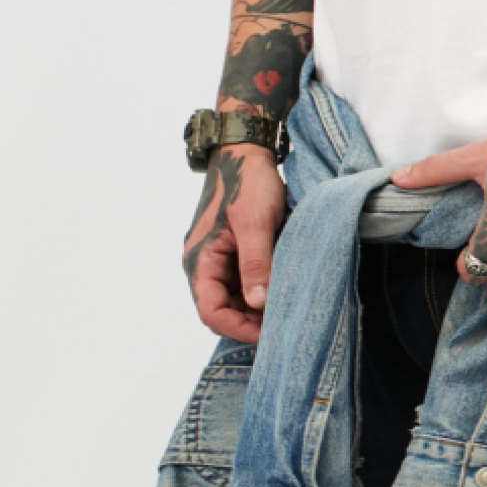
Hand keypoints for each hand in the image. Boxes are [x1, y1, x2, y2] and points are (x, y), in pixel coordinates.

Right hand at [182, 143, 287, 344]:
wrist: (246, 152)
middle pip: (221, 311)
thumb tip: (257, 303)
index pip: (211, 312)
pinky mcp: (233, 254)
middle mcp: (204, 265)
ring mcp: (218, 260)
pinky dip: (259, 294)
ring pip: (233, 301)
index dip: (238, 329)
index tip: (270, 334)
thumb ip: (255, 264)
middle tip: (284, 327)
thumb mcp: (255, 223)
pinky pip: (242, 284)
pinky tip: (282, 294)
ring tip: (286, 313)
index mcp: (200, 260)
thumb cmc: (247, 182)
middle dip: (249, 324)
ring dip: (256, 311)